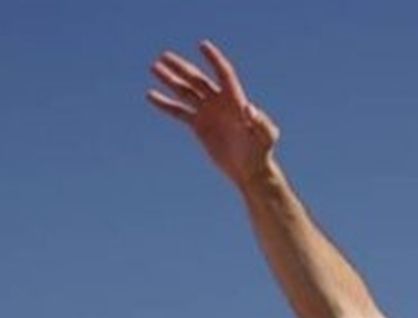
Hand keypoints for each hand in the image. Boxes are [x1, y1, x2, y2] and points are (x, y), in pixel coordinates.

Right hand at [148, 41, 278, 186]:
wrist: (250, 171)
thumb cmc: (261, 153)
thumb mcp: (267, 138)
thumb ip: (262, 123)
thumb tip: (250, 109)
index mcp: (235, 100)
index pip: (223, 73)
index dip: (214, 60)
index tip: (202, 45)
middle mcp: (219, 102)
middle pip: (198, 79)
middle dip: (182, 68)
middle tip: (164, 56)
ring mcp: (208, 113)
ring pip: (186, 92)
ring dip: (170, 80)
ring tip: (154, 68)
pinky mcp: (199, 126)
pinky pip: (179, 112)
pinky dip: (166, 105)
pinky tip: (150, 95)